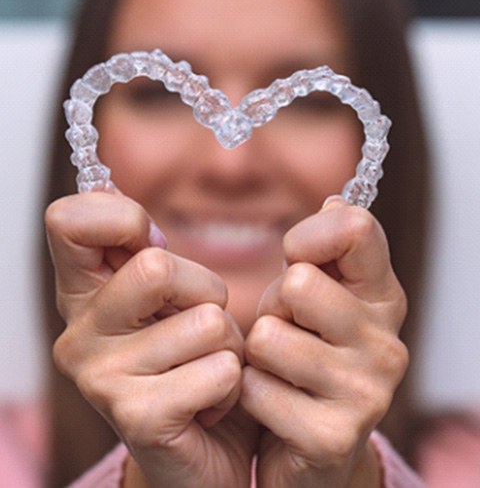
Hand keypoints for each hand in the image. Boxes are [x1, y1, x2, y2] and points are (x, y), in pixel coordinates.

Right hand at [45, 192, 256, 486]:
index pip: (69, 220)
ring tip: (208, 369)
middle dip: (207, 292)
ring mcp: (101, 378)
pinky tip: (211, 404)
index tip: (153, 246)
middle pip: (157, 266)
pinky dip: (234, 384)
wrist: (206, 452)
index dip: (123, 219)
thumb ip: (151, 254)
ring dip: (229, 345)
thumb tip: (123, 201)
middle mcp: (79, 333)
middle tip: (201, 327)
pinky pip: (220, 370)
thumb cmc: (194, 362)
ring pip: (207, 321)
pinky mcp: (137, 417)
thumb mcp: (174, 299)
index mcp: (84, 294)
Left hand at [240, 198, 407, 486]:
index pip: (355, 228)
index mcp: (383, 298)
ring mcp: (366, 392)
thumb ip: (328, 249)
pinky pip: (255, 389)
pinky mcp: (333, 437)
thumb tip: (336, 200)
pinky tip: (274, 405)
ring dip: (258, 353)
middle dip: (275, 305)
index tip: (297, 257)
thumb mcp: (317, 295)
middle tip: (287, 330)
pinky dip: (249, 393)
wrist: (312, 445)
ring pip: (268, 337)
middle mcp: (387, 342)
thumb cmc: (307, 353)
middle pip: (299, 283)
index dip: (309, 236)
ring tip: (279, 369)